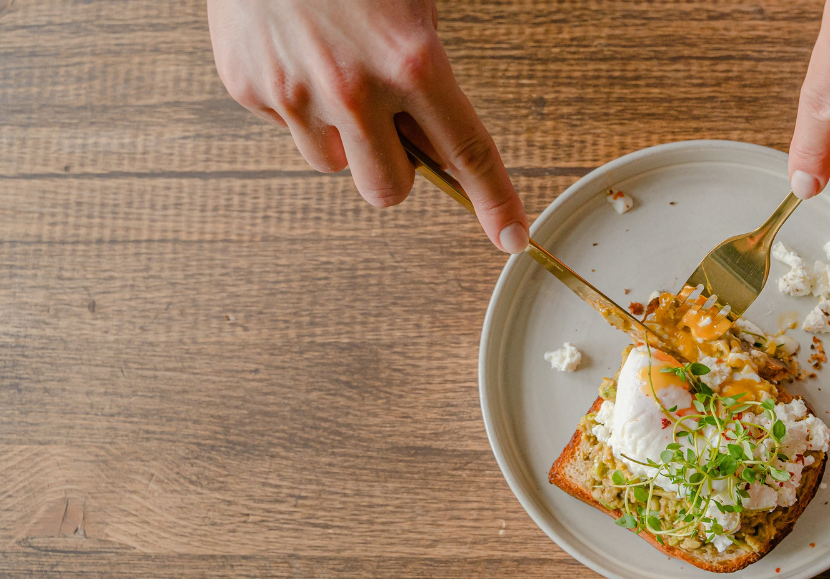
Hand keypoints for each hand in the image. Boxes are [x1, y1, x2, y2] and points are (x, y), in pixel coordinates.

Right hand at [207, 0, 528, 252]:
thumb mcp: (414, 7)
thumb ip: (428, 74)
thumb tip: (438, 136)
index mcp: (413, 63)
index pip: (468, 153)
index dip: (494, 202)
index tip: (510, 236)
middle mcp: (355, 88)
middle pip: (389, 190)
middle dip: (395, 171)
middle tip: (390, 129)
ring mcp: (297, 93)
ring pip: (334, 163)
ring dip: (342, 136)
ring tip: (334, 74)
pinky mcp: (250, 89)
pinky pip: (287, 129)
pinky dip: (297, 105)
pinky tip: (297, 57)